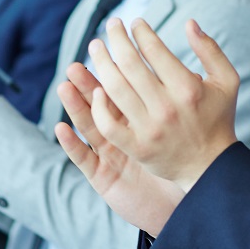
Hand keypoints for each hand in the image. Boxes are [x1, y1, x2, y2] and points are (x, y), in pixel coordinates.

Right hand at [56, 61, 184, 236]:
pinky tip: (61, 128)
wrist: (185, 200)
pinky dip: (72, 144)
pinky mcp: (103, 177)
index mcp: (138, 120)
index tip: (104, 48)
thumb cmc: (183, 165)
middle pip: (100, 105)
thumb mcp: (182, 129)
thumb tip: (188, 72)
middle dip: (88, 84)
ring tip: (64, 86)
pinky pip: (84, 159)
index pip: (122, 90)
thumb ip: (179, 100)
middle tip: (76, 63)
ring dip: (75, 107)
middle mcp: (121, 135)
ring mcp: (109, 155)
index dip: (111, 71)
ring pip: (88, 127)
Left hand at [86, 18, 239, 191]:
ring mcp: (149, 129)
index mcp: (188, 88)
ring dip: (101, 63)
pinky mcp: (137, 148)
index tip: (135, 23)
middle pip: (130, 64)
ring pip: (115, 89)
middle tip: (111, 26)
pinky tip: (97, 91)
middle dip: (116, 39)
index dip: (141, 32)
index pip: (154, 50)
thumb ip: (210, 50)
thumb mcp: (227, 81)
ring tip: (96, 47)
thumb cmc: (218, 118)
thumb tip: (189, 23)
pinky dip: (99, 107)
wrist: (211, 166)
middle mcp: (167, 107)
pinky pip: (108, 125)